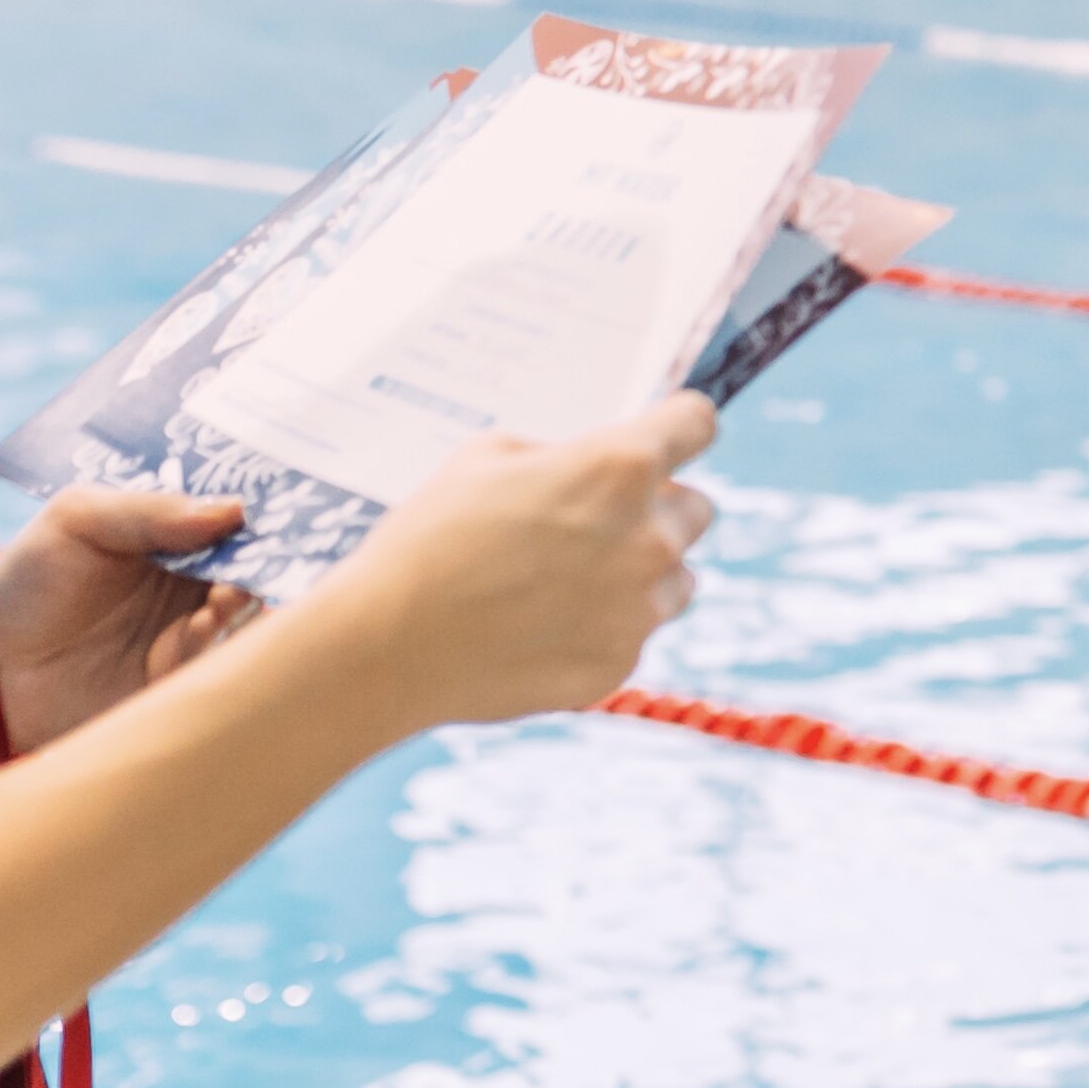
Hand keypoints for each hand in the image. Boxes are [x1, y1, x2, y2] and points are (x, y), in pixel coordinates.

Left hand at [0, 487, 261, 754]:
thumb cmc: (31, 581)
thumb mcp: (77, 521)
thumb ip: (148, 511)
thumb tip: (233, 511)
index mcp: (183, 541)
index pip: (243, 527)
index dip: (262, 524)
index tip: (268, 523)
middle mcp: (203, 589)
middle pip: (262, 577)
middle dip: (259, 575)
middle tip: (234, 579)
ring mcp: (198, 643)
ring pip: (251, 629)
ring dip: (237, 621)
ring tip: (207, 614)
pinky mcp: (184, 692)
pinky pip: (221, 679)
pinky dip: (213, 665)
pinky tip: (181, 654)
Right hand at [319, 392, 719, 726]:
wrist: (391, 643)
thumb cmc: (431, 536)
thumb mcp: (489, 457)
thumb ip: (563, 457)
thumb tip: (590, 470)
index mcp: (619, 469)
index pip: (697, 423)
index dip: (679, 424)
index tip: (669, 433)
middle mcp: (648, 539)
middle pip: (697, 509)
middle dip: (657, 507)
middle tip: (595, 518)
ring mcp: (638, 611)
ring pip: (676, 578)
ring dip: (640, 572)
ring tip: (563, 578)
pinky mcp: (618, 665)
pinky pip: (634, 632)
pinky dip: (603, 625)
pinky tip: (540, 624)